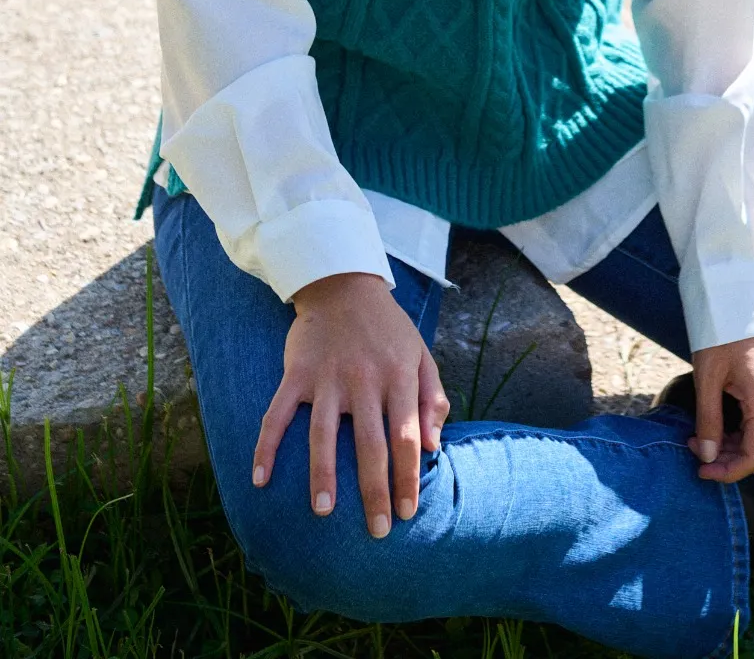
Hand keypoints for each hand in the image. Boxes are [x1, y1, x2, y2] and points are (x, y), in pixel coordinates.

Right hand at [251, 271, 449, 534]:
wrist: (343, 285)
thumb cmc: (388, 328)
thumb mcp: (420, 354)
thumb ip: (432, 398)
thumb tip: (432, 446)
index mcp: (398, 376)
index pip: (405, 436)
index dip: (407, 477)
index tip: (408, 513)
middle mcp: (364, 379)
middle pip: (370, 444)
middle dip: (374, 491)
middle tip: (377, 530)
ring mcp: (327, 377)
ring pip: (323, 434)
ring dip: (322, 475)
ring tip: (324, 512)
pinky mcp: (296, 373)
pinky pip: (277, 414)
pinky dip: (267, 446)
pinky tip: (260, 479)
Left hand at [689, 334, 753, 483]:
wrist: (740, 307)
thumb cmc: (722, 337)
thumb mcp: (708, 378)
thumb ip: (708, 419)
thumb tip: (707, 456)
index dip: (728, 471)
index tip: (702, 471)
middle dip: (724, 459)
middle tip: (693, 449)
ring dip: (727, 447)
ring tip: (698, 438)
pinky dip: (734, 433)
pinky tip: (713, 428)